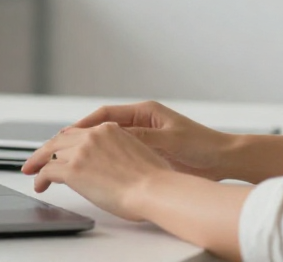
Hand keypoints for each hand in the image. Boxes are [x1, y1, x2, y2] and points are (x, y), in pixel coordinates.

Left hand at [21, 122, 171, 220]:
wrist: (153, 189)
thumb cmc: (153, 179)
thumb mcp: (137, 152)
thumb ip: (119, 150)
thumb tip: (112, 163)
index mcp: (110, 129)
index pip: (78, 132)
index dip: (64, 141)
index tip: (57, 148)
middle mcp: (93, 136)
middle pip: (60, 140)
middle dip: (45, 150)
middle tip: (35, 160)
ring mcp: (82, 151)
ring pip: (50, 153)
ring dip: (39, 164)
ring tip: (33, 173)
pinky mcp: (73, 170)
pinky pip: (47, 172)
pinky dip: (40, 179)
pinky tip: (39, 186)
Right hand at [69, 100, 236, 180]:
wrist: (223, 159)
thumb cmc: (201, 145)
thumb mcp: (168, 140)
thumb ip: (141, 138)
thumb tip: (112, 136)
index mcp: (145, 112)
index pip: (106, 114)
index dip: (84, 124)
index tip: (66, 134)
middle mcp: (142, 122)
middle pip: (103, 126)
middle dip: (82, 136)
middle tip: (60, 147)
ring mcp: (144, 137)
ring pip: (110, 140)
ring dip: (92, 148)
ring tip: (71, 159)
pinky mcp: (148, 151)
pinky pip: (121, 153)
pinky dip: (107, 159)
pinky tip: (95, 170)